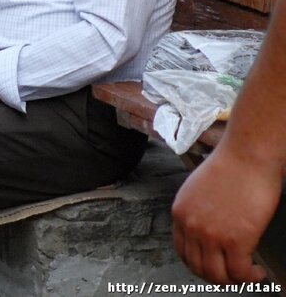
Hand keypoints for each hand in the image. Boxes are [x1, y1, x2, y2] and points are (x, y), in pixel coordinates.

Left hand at [173, 146, 278, 284]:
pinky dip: (250, 278)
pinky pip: (240, 272)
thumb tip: (209, 231)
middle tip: (233, 275)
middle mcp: (190, 226)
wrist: (247, 156)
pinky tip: (258, 272)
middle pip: (197, 268)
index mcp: (180, 213)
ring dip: (233, 281)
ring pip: (217, 275)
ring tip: (247, 275)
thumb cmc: (230, 168)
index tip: (215, 266)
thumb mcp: (198, 190)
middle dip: (216, 277)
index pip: (182, 252)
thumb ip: (198, 212)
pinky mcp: (235, 239)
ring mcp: (211, 234)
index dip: (199, 265)